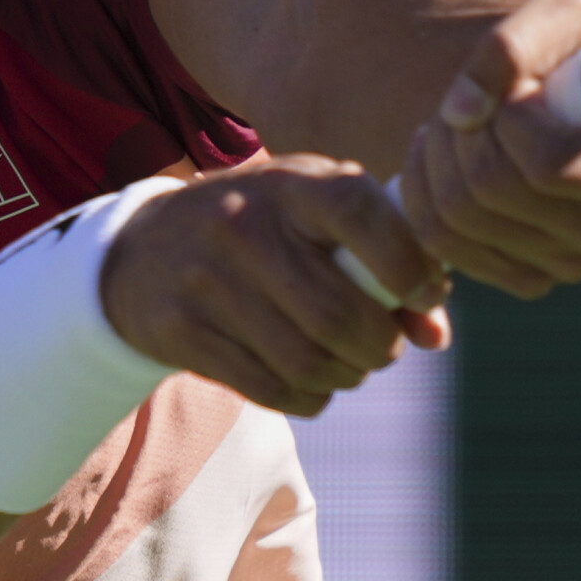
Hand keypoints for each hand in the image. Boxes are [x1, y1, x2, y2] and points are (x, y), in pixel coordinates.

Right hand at [100, 155, 445, 415]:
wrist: (142, 250)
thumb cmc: (259, 228)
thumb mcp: (314, 218)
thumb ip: (385, 261)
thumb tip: (438, 336)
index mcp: (289, 184)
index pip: (360, 213)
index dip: (408, 262)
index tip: (426, 293)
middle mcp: (243, 225)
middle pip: (339, 314)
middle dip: (380, 346)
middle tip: (383, 346)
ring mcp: (207, 279)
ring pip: (308, 361)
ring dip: (346, 376)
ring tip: (348, 364)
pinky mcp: (181, 330)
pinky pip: (271, 388)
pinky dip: (309, 396)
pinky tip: (310, 380)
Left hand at [395, 0, 580, 297]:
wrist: (547, 94)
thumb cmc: (570, 51)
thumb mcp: (560, 11)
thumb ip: (512, 43)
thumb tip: (463, 113)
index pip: (547, 164)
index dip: (510, 117)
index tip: (520, 89)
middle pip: (493, 188)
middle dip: (466, 130)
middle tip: (481, 103)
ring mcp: (571, 266)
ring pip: (457, 215)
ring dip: (439, 153)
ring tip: (465, 125)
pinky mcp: (523, 279)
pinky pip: (439, 243)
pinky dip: (425, 191)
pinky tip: (451, 160)